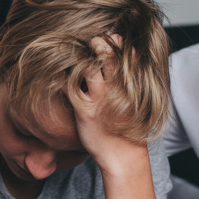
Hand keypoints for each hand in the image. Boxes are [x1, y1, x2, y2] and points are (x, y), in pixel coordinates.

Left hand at [68, 36, 146, 173]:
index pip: (125, 52)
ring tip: (75, 57)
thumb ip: (132, 84)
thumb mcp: (138, 104)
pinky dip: (62, 77)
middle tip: (92, 45)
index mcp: (132, 85)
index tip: (109, 41)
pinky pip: (69, 86)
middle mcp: (117, 88)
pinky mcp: (84, 110)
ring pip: (87, 65)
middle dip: (98, 44)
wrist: (124, 157)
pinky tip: (60, 75)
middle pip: (107, 53)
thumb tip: (128, 64)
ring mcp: (100, 98)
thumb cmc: (129, 129)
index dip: (115, 42)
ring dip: (79, 57)